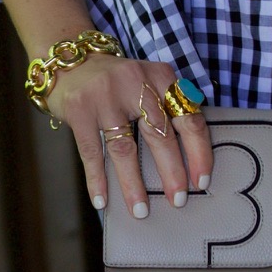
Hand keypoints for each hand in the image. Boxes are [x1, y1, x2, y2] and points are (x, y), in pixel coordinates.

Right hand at [53, 53, 213, 216]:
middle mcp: (136, 82)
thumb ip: (167, 109)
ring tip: (141, 210)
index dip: (199, 152)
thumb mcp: (147, 83)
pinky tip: (102, 200)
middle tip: (178, 200)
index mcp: (160, 76)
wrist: (70, 60)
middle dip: (172, 172)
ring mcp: (105, 95)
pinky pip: (92, 152)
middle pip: (160, 134)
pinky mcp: (80, 109)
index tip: (202, 182)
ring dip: (133, 184)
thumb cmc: (117, 82)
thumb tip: (188, 162)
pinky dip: (97, 179)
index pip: (188, 117)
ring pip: (124, 148)